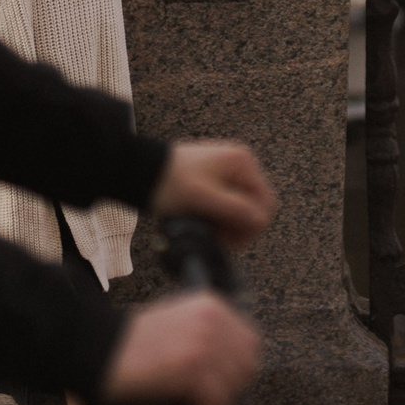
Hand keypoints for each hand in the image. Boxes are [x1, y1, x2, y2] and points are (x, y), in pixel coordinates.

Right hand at [102, 291, 262, 404]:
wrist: (96, 346)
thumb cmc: (130, 343)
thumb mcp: (177, 324)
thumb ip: (207, 338)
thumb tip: (230, 371)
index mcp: (211, 304)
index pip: (250, 344)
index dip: (236, 371)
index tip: (218, 387)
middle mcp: (213, 318)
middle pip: (246, 368)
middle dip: (225, 392)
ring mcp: (203, 341)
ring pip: (230, 389)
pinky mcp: (191, 366)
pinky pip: (213, 403)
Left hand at [152, 141, 275, 249]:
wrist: (138, 170)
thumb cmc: (169, 183)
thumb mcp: (203, 198)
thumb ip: (234, 208)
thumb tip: (261, 220)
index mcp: (242, 163)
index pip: (266, 203)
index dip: (252, 227)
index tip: (229, 241)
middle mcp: (240, 164)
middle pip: (256, 207)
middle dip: (240, 226)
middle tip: (217, 238)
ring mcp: (228, 172)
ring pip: (242, 208)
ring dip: (229, 224)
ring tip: (209, 231)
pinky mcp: (216, 180)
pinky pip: (229, 205)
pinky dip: (220, 217)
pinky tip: (205, 223)